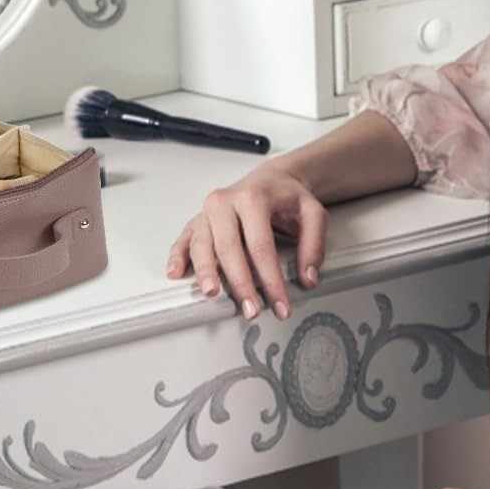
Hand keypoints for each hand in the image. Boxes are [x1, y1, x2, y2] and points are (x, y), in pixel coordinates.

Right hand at [164, 164, 327, 321]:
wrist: (270, 179)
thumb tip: (307, 277)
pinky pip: (185, 238)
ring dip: (206, 272)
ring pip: (202, 244)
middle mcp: (225, 202)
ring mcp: (208, 211)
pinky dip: (177, 255)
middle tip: (251, 310)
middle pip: (229, 248)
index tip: (280, 304)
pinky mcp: (199, 219)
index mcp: (253, 197)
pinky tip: (175, 272)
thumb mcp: (312, 213)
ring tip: (212, 293)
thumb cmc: (287, 196)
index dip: (271, 279)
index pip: (261, 246)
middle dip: (240, 283)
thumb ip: (314, 245)